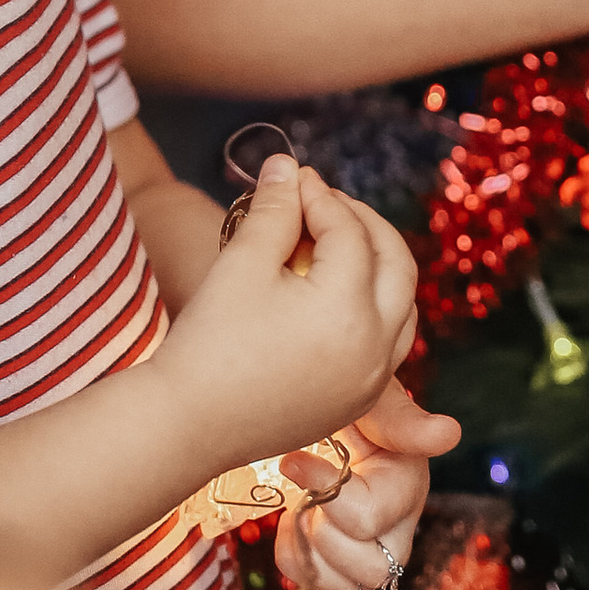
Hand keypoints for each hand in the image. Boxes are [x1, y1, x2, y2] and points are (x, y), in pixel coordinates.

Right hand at [162, 156, 421, 472]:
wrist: (186, 424)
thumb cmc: (209, 340)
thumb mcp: (242, 263)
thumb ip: (273, 209)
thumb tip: (287, 165)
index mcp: (348, 310)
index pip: (349, 232)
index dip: (320, 196)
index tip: (293, 179)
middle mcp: (375, 347)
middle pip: (396, 262)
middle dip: (364, 222)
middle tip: (325, 202)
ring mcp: (371, 379)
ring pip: (402, 304)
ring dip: (378, 264)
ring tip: (335, 241)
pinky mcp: (356, 401)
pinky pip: (389, 342)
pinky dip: (375, 306)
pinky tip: (337, 291)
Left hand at [272, 375, 460, 589]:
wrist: (317, 409)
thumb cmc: (345, 400)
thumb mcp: (370, 398)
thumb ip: (402, 418)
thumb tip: (449, 434)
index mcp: (408, 482)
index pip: (370, 517)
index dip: (327, 494)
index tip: (294, 460)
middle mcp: (400, 526)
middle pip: (373, 569)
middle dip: (324, 532)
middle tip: (305, 491)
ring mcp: (374, 550)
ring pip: (349, 586)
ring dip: (310, 548)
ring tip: (301, 504)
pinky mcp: (342, 565)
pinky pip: (315, 583)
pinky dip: (295, 555)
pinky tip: (296, 518)